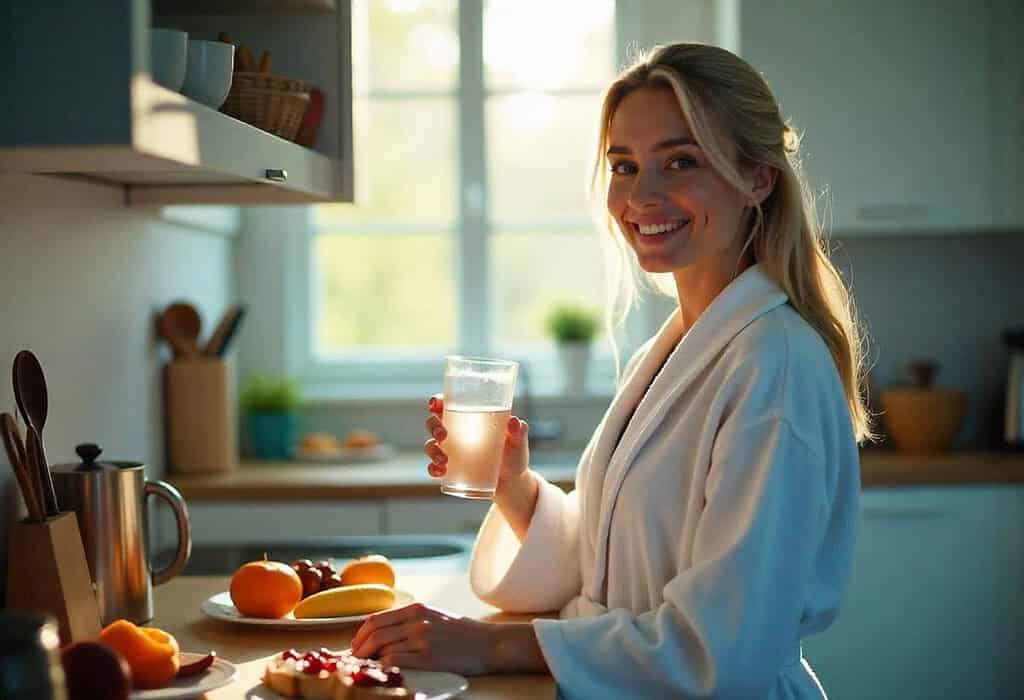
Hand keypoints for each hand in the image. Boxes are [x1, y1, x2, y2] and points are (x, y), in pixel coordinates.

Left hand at [350, 602, 495, 674]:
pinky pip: (396, 661)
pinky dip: (384, 666)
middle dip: (359, 648)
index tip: (357, 645)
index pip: (376, 619)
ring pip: (383, 648)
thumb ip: (411, 621)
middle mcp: (418, 621)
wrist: (490, 643)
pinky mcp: (429, 658)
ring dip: (370, 659)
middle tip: (356, 660)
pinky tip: (383, 671)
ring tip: (367, 667)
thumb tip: (383, 634)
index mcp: (417, 609)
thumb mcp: (435, 616)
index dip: (361, 634)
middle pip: (375, 633)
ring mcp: (423, 639)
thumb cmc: (463, 633)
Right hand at [423, 394, 529, 486]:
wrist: (512, 483)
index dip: (436, 401)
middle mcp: (456, 433)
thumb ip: (518, 431)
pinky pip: (434, 467)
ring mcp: (451, 452)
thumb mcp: (518, 442)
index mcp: (469, 418)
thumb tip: (514, 421)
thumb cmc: (514, 455)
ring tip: (444, 460)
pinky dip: (433, 469)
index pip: (447, 405)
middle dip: (433, 426)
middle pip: (434, 422)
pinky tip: (440, 472)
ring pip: (431, 445)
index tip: (434, 404)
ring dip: (432, 450)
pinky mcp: (450, 470)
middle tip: (443, 435)